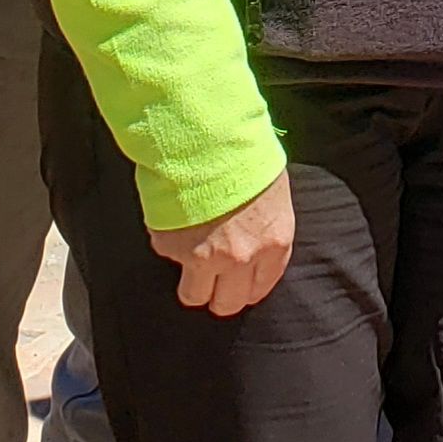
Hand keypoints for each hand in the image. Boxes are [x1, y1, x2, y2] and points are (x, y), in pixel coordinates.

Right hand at [152, 168, 295, 315]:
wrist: (207, 138)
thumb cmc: (245, 155)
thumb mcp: (273, 191)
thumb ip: (265, 227)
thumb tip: (255, 237)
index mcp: (273, 244)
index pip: (261, 288)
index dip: (248, 289)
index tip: (241, 285)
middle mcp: (240, 259)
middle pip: (228, 303)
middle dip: (221, 296)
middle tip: (213, 280)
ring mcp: (203, 258)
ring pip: (193, 296)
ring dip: (193, 284)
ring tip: (191, 263)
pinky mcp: (171, 248)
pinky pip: (169, 258)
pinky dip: (171, 245)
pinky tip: (177, 222)